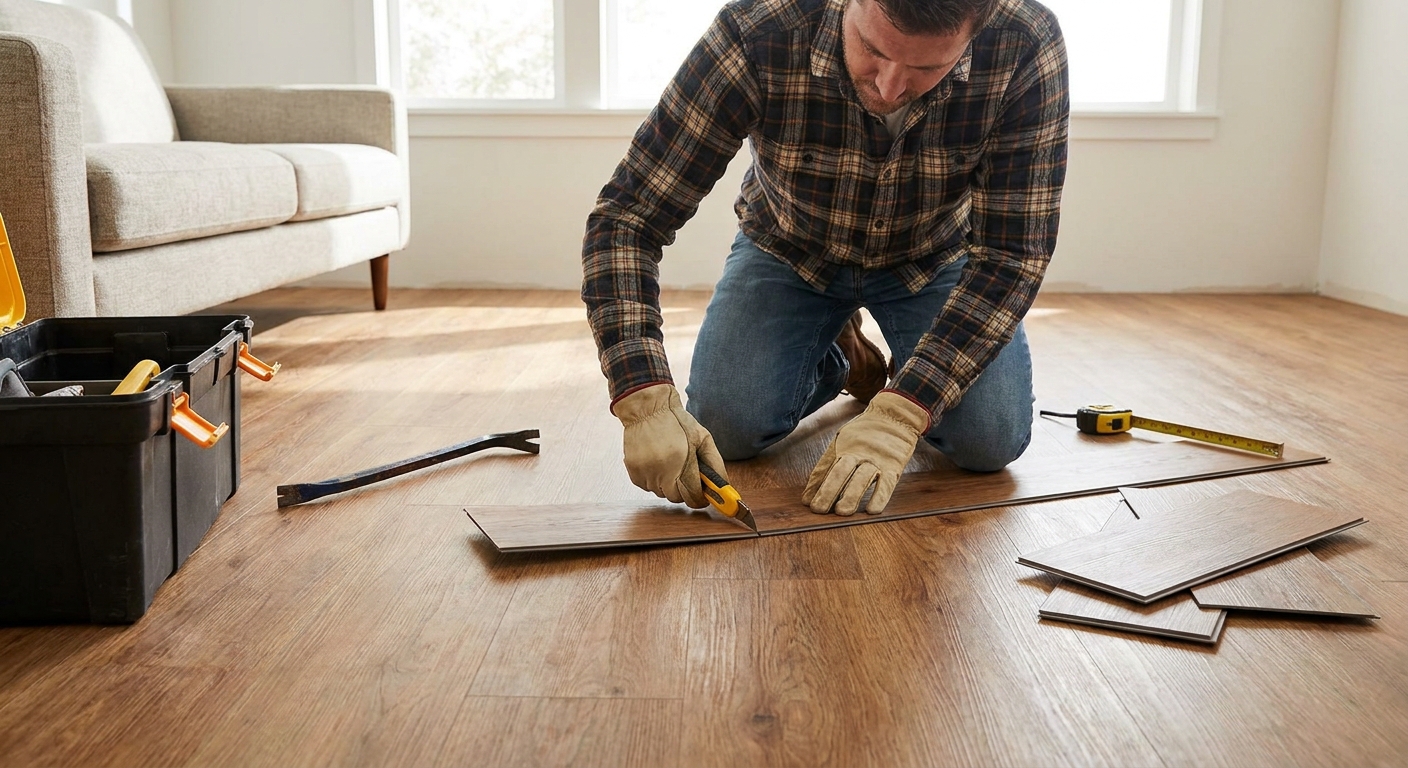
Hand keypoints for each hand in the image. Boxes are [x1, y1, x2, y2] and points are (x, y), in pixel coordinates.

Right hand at [612, 384, 724, 508]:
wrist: (647, 409)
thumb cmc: (676, 421)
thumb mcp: (703, 438)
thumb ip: (715, 464)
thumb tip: (723, 487)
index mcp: (682, 461)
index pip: (693, 496)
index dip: (700, 497)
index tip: (703, 494)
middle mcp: (661, 470)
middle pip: (677, 498)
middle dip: (684, 490)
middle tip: (686, 473)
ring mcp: (645, 472)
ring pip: (662, 493)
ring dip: (668, 484)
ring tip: (670, 463)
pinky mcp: (634, 472)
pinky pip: (648, 487)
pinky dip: (654, 480)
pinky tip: (657, 462)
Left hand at [803, 391, 928, 515]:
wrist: (894, 416)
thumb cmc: (865, 434)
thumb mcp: (842, 442)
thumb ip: (826, 465)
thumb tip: (808, 494)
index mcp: (843, 447)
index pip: (826, 467)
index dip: (816, 485)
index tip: (806, 502)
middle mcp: (858, 452)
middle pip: (841, 472)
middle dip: (828, 491)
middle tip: (818, 509)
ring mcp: (876, 459)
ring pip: (862, 478)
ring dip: (851, 495)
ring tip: (841, 512)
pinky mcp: (894, 466)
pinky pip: (887, 483)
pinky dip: (880, 497)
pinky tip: (872, 510)